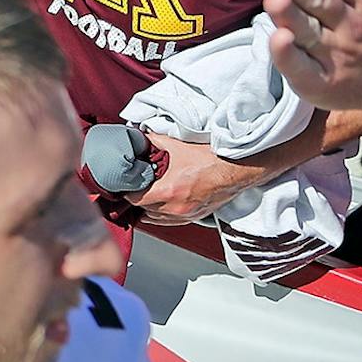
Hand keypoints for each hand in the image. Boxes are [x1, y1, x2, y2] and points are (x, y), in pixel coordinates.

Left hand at [126, 135, 273, 224]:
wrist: (236, 168)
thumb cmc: (210, 158)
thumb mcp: (176, 145)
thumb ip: (153, 142)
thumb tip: (138, 139)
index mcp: (168, 191)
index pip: (134, 199)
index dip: (127, 191)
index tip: (126, 185)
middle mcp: (175, 207)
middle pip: (143, 209)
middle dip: (139, 198)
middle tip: (138, 187)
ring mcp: (185, 214)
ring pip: (156, 218)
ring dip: (150, 208)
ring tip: (150, 194)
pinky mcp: (195, 217)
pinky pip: (170, 222)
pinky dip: (163, 214)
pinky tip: (162, 204)